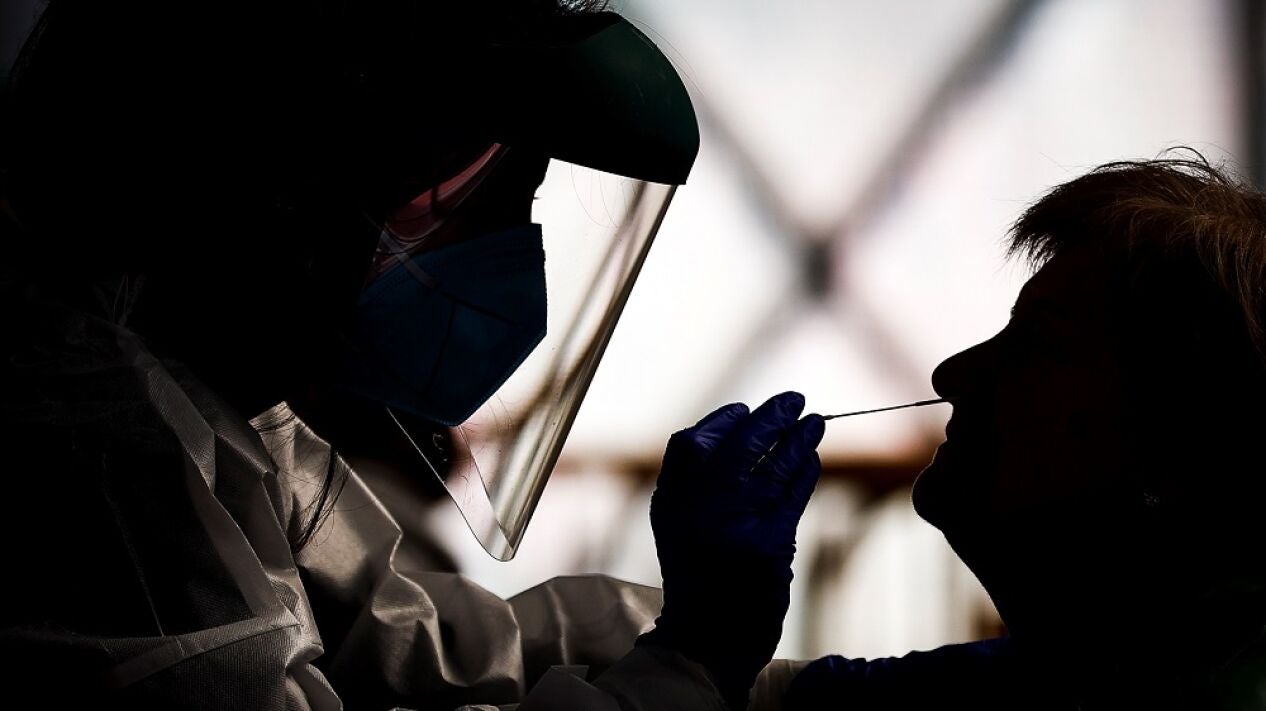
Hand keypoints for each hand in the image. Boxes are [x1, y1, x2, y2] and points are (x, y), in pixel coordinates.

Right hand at [639, 391, 824, 708]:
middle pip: (736, 448)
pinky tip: (811, 460)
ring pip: (771, 468)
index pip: (689, 443)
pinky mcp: (767, 547)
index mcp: (668, 503)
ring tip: (816, 423)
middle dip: (769, 419)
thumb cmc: (698, 577)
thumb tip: (742, 428)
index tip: (745, 410)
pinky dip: (805, 474)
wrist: (707, 642)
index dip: (720, 421)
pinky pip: (791, 497)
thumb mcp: (679, 526)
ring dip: (797, 441)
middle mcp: (695, 512)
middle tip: (795, 400)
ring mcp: (731, 529)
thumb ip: (697, 483)